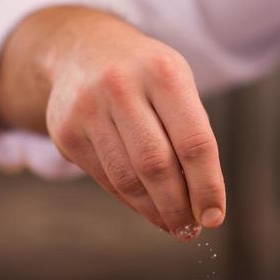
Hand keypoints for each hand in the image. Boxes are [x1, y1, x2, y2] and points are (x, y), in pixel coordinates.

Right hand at [0, 6, 225, 239]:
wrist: (82, 50)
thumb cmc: (145, 76)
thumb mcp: (176, 85)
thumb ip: (191, 135)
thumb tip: (203, 203)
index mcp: (163, 72)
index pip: (193, 142)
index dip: (207, 186)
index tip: (214, 217)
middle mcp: (121, 86)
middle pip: (156, 166)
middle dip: (177, 206)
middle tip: (191, 229)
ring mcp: (88, 108)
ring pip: (127, 179)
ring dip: (153, 210)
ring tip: (172, 224)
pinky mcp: (65, 131)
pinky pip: (104, 179)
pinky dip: (129, 200)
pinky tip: (146, 207)